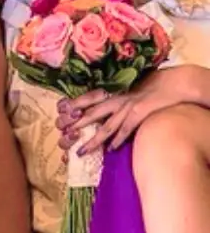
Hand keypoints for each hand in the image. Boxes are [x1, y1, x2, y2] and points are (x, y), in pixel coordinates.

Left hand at [56, 65, 201, 155]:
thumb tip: (100, 100)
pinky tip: (110, 149)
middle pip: (92, 112)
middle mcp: (117, 97)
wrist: (172, 82)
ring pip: (106, 126)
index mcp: (112, 88)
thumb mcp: (127, 83)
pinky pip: (126, 129)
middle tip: (63, 133)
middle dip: (77, 124)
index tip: (60, 111)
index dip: (74, 104)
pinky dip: (118, 140)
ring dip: (93, 140)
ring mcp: (127, 106)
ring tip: (81, 150)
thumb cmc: (149, 82)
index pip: (89, 96)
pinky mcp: (139, 113)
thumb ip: (113, 91)